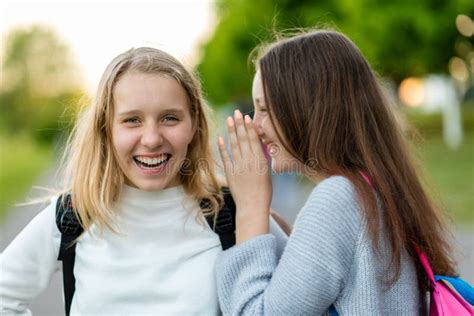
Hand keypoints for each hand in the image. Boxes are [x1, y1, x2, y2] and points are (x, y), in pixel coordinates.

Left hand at [218, 110, 271, 243]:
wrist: (253, 206)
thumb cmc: (264, 192)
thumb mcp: (266, 173)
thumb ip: (261, 160)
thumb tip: (257, 149)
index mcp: (260, 160)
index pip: (254, 139)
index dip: (250, 127)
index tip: (247, 117)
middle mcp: (249, 160)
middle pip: (243, 138)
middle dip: (239, 124)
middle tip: (236, 112)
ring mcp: (239, 166)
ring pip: (234, 145)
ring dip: (231, 131)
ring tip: (228, 120)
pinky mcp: (230, 173)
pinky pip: (226, 157)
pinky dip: (222, 147)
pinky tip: (221, 138)